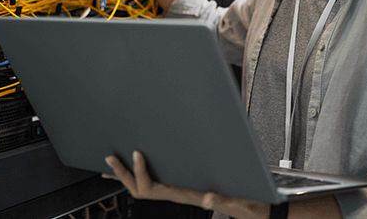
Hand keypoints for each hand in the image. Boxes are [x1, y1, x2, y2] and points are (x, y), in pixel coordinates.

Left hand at [104, 150, 271, 218]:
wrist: (255, 212)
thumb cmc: (248, 205)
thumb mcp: (238, 201)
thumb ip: (221, 201)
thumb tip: (206, 199)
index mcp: (186, 196)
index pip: (153, 187)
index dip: (141, 172)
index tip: (138, 153)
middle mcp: (179, 195)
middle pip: (141, 189)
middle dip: (123, 174)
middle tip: (110, 157)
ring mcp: (180, 194)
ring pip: (145, 188)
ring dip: (127, 176)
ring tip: (114, 163)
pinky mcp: (185, 191)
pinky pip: (156, 185)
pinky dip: (142, 175)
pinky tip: (139, 168)